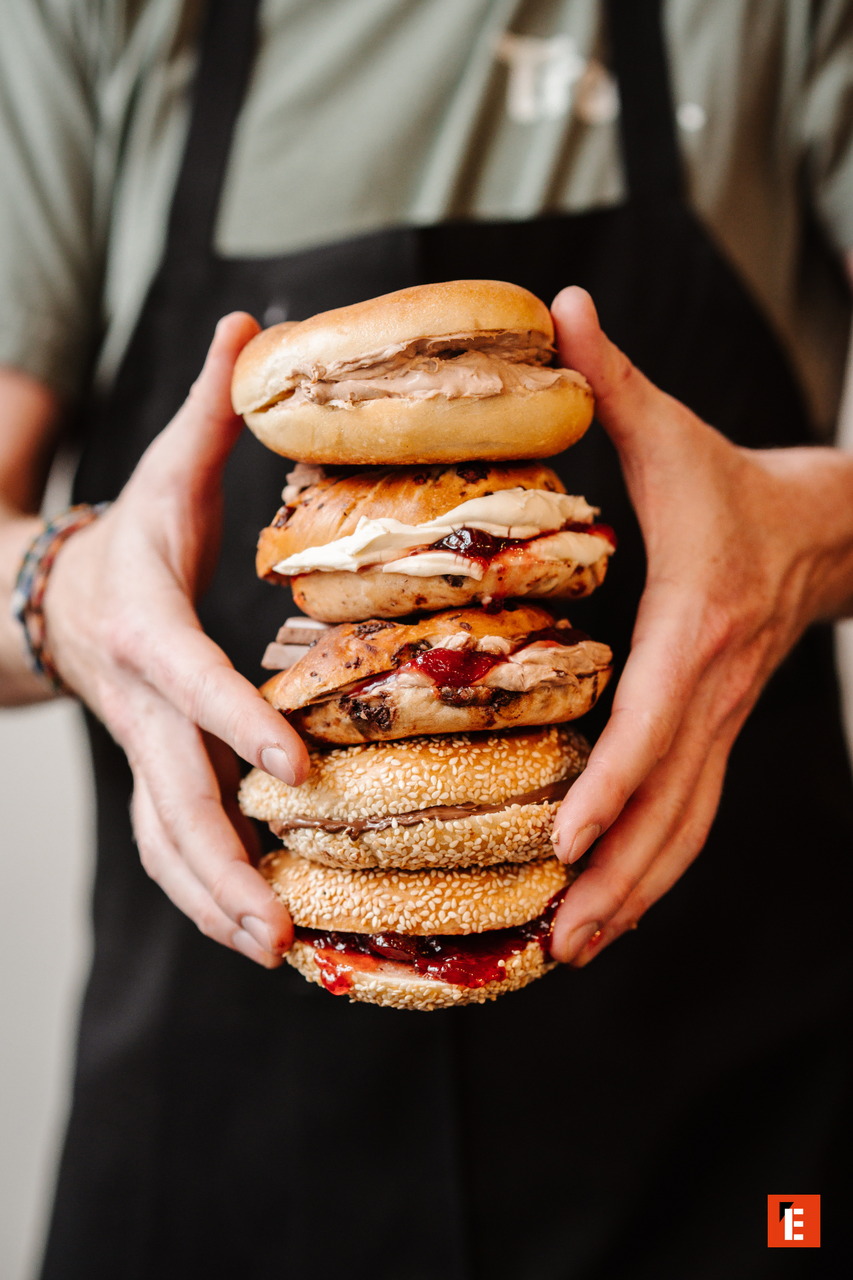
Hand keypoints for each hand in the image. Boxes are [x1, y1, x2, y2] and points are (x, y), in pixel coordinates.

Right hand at [44, 313, 308, 966]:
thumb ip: (211, 410)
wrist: (65, 593)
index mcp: (148, 623)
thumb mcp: (167, 469)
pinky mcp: (154, 770)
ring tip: (274, 953)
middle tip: (277, 929)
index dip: (233, 716)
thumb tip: (254, 322)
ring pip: (164, 837)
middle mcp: (142, 701)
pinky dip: (207, 893)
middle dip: (221, 862)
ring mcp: (143, 745)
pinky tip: (257, 933)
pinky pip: (172, 844)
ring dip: (213, 899)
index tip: (290, 761)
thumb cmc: (134, 531)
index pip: (191, 677)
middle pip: (170, 793)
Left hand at [547, 287, 852, 965]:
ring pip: (685, 827)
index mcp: (694, 626)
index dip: (613, 783)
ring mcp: (721, 723)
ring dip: (634, 892)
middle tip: (557, 940)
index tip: (565, 841)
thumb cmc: (734, 486)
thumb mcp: (674, 433)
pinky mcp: (717, 733)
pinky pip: (688, 816)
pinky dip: (650, 869)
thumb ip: (615, 380)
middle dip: (616, 877)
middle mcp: (712, 691)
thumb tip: (556, 306)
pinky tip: (608, 908)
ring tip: (573, 951)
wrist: (820, 527)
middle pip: (671, 803)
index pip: (655, 720)